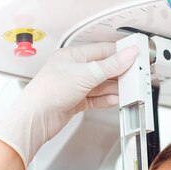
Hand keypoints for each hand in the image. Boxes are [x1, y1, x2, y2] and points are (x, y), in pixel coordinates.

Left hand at [0, 42, 138, 168]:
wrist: (36, 117)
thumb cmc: (49, 91)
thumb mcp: (86, 74)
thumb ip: (110, 66)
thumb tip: (128, 55)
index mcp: (73, 55)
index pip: (102, 51)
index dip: (120, 54)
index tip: (135, 58)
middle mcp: (74, 70)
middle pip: (103, 69)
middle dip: (119, 74)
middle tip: (134, 77)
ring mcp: (75, 86)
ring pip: (101, 85)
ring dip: (114, 89)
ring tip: (128, 91)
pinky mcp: (76, 102)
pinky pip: (96, 99)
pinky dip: (107, 100)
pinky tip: (116, 100)